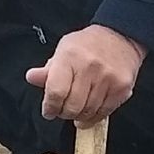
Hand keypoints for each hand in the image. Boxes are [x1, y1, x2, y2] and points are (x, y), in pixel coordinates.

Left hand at [26, 25, 145, 124]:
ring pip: (88, 112)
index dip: (50, 107)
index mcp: (70, 57)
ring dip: (79, 116)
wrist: (121, 36)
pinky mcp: (121, 88)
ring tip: (77, 109)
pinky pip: (104, 113)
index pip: (56, 92)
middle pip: (72, 106)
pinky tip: (89, 111)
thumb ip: (48, 69)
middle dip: (64, 113)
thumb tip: (32, 77)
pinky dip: (94, 117)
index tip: (48, 111)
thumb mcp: (63, 50)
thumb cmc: (88, 45)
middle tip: (63, 110)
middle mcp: (89, 67)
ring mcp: (107, 79)